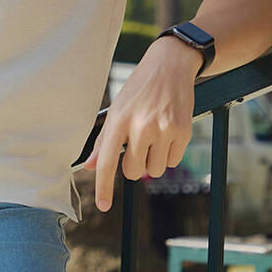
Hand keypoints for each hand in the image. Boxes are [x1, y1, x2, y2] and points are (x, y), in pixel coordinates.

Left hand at [80, 36, 200, 210]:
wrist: (170, 66)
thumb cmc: (138, 89)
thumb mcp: (116, 109)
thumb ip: (104, 140)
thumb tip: (89, 166)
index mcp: (118, 120)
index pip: (107, 161)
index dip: (104, 187)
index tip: (103, 206)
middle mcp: (140, 126)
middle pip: (133, 171)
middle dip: (134, 164)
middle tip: (138, 145)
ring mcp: (163, 129)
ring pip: (154, 170)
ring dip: (153, 160)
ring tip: (154, 136)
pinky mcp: (183, 131)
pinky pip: (173, 161)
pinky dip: (169, 154)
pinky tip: (168, 132)